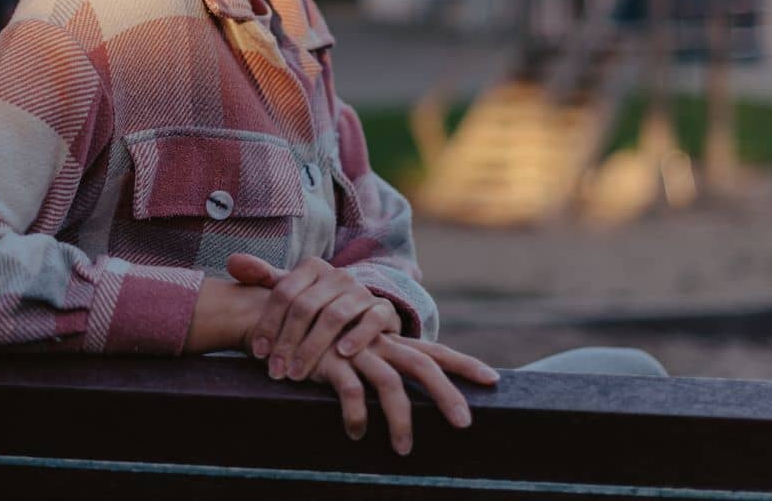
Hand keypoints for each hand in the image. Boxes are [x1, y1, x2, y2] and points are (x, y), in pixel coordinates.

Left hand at [226, 253, 400, 381]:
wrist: (364, 313)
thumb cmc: (319, 306)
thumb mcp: (292, 291)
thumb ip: (263, 277)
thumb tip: (232, 262)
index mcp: (312, 267)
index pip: (283, 292)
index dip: (268, 323)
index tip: (257, 352)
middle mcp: (337, 275)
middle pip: (305, 306)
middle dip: (287, 342)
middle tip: (275, 372)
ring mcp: (362, 291)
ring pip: (334, 316)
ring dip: (314, 347)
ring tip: (298, 374)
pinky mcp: (383, 309)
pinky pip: (371, 320)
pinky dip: (358, 337)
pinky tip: (342, 356)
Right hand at [307, 333, 498, 455]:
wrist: (278, 321)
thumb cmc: (321, 343)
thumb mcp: (356, 352)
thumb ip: (382, 365)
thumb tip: (407, 397)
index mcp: (390, 342)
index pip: (435, 352)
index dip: (464, 363)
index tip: (493, 379)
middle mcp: (379, 344)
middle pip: (423, 366)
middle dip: (447, 394)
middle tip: (465, 424)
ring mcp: (355, 351)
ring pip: (390, 384)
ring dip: (401, 420)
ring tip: (404, 450)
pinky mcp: (329, 362)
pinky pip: (350, 392)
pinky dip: (357, 416)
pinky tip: (357, 433)